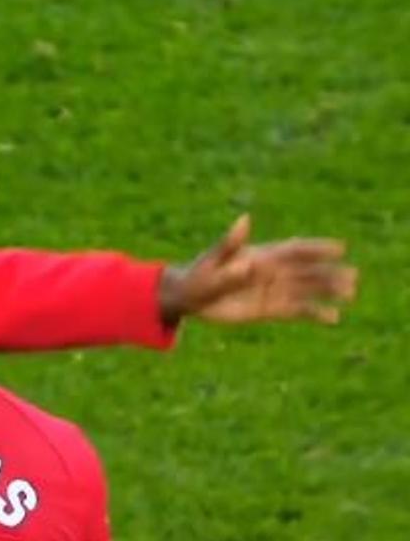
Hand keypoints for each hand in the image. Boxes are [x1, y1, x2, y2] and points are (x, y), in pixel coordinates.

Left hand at [158, 215, 357, 325]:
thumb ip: (229, 246)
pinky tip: (333, 318)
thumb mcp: (211, 261)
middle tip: (353, 276)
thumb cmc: (196, 276)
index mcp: (260, 256)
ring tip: (350, 294)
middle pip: (306, 270)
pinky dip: (314, 313)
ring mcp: (271, 290)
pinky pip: (296, 310)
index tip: (340, 247)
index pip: (293, 250)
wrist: (187, 298)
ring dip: (327, 291)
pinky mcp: (268, 309)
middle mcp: (270, 272)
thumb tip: (243, 222)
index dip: (316, 248)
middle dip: (329, 272)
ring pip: (305, 290)